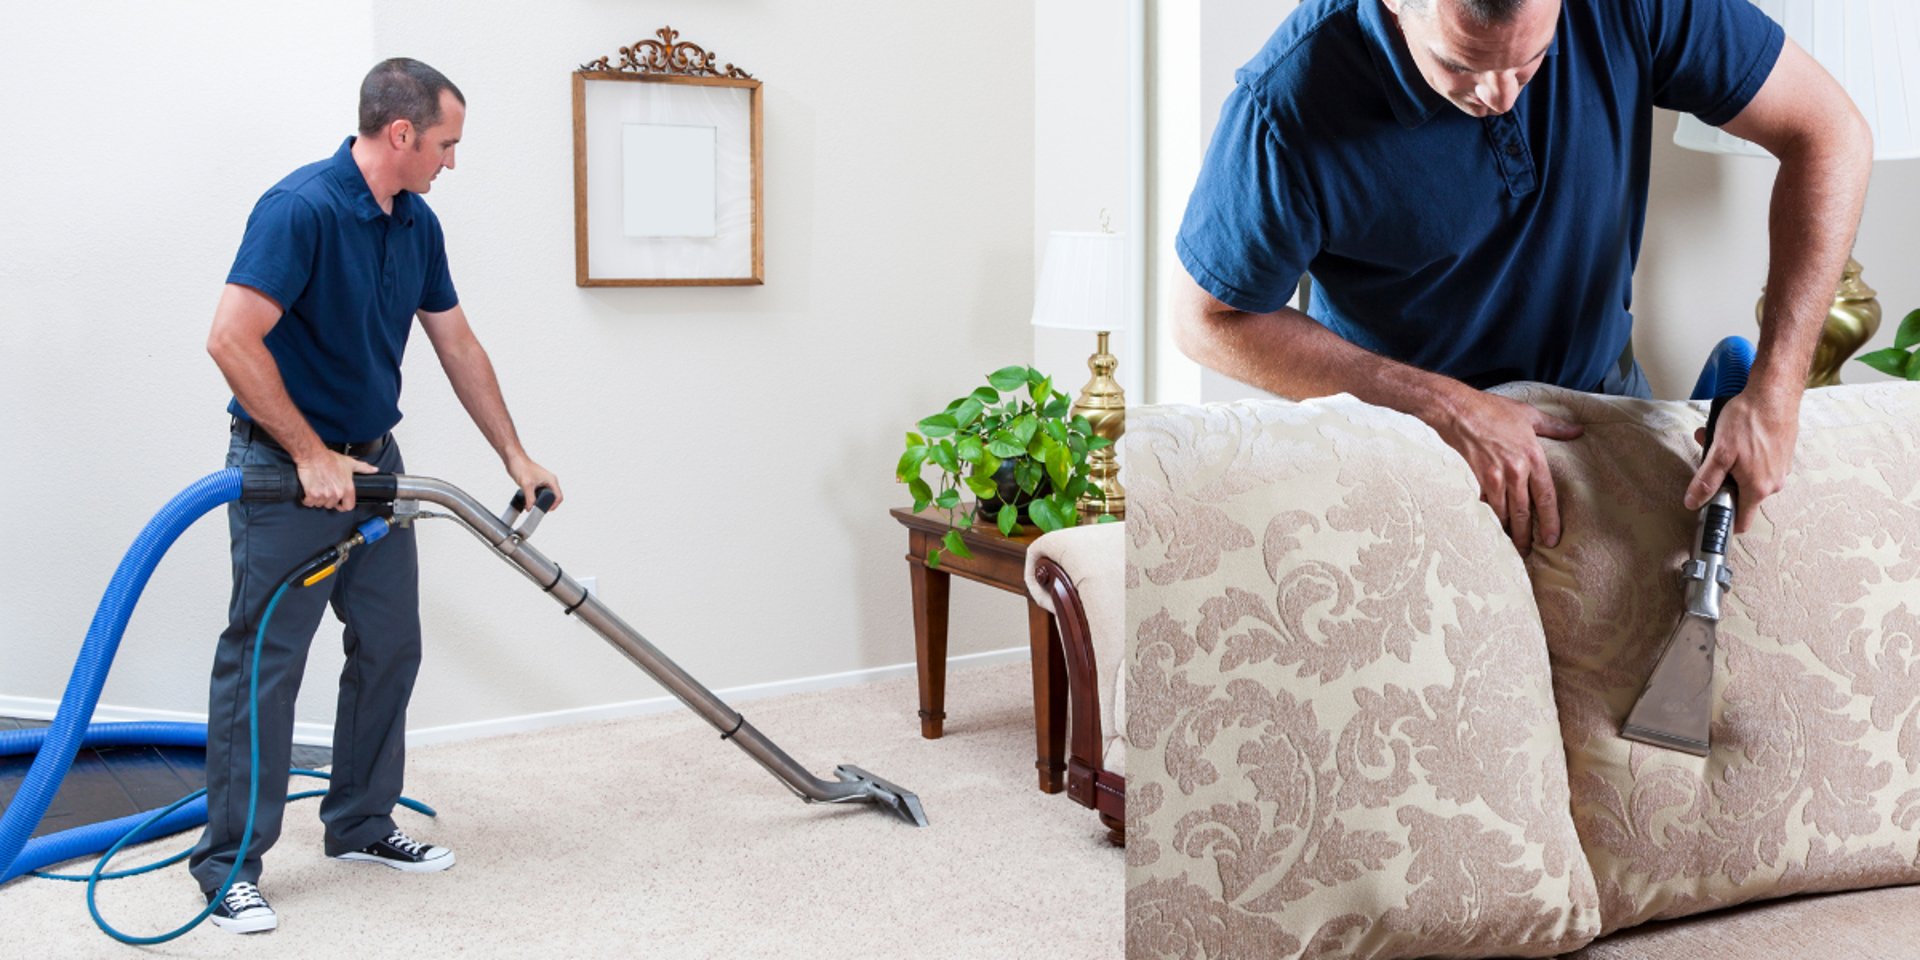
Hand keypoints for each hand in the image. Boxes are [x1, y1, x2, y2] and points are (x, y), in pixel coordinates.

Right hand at [295, 451, 378, 511]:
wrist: (313, 456)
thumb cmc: (330, 459)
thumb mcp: (350, 463)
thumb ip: (363, 468)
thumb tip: (374, 470)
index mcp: (347, 488)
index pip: (349, 506)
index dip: (344, 506)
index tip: (340, 504)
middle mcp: (336, 493)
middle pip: (332, 505)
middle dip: (328, 500)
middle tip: (326, 490)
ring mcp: (324, 495)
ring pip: (320, 504)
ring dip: (318, 499)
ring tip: (318, 489)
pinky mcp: (312, 494)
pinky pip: (309, 502)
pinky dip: (307, 499)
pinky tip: (310, 492)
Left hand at [507, 454, 563, 512]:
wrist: (513, 459)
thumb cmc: (521, 465)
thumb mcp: (526, 485)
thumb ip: (530, 499)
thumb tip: (530, 508)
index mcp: (551, 480)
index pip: (559, 497)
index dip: (553, 506)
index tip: (546, 510)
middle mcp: (549, 481)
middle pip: (553, 497)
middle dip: (547, 505)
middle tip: (539, 509)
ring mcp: (543, 482)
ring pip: (546, 496)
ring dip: (540, 502)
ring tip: (533, 504)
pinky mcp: (536, 482)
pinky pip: (539, 493)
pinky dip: (535, 498)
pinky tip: (529, 500)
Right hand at [1433, 391, 1583, 555]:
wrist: (1457, 410)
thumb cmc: (1492, 410)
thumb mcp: (1528, 414)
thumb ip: (1555, 427)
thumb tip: (1578, 430)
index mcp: (1533, 456)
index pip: (1547, 497)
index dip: (1550, 521)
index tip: (1552, 539)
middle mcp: (1517, 471)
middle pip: (1525, 512)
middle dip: (1527, 536)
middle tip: (1529, 553)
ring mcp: (1496, 477)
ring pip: (1506, 513)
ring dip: (1509, 532)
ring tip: (1512, 546)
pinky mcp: (1478, 479)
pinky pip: (1488, 505)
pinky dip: (1491, 517)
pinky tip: (1493, 528)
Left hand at [1684, 390, 1797, 533]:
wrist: (1775, 393)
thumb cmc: (1749, 420)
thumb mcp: (1720, 452)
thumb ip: (1707, 481)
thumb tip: (1693, 502)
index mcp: (1758, 488)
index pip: (1742, 521)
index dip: (1723, 520)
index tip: (1709, 514)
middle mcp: (1773, 483)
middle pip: (1740, 494)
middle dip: (1721, 479)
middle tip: (1709, 457)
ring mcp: (1780, 469)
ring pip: (1747, 475)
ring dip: (1731, 463)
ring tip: (1719, 439)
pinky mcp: (1782, 455)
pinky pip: (1758, 463)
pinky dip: (1744, 453)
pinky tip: (1736, 435)